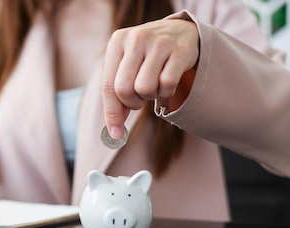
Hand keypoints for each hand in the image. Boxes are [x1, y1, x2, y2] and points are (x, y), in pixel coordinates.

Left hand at [102, 19, 198, 137]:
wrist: (181, 32)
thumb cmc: (147, 55)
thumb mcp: (127, 66)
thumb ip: (117, 95)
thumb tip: (114, 131)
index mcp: (117, 41)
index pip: (108, 85)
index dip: (111, 113)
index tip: (115, 134)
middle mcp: (136, 38)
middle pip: (124, 89)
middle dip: (132, 103)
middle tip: (140, 98)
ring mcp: (159, 43)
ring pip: (145, 89)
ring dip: (150, 96)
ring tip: (154, 85)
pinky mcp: (179, 51)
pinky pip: (167, 85)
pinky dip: (167, 92)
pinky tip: (167, 82)